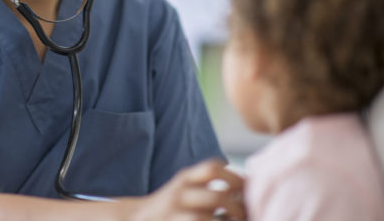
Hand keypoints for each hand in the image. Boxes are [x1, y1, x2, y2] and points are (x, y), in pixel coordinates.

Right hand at [129, 159, 245, 220]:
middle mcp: (178, 194)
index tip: (248, 190)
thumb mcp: (184, 188)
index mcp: (184, 178)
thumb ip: (207, 186)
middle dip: (237, 209)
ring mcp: (173, 213)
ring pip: (204, 219)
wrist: (135, 218)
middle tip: (246, 216)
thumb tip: (247, 192)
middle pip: (216, 198)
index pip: (212, 168)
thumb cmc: (170, 207)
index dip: (236, 178)